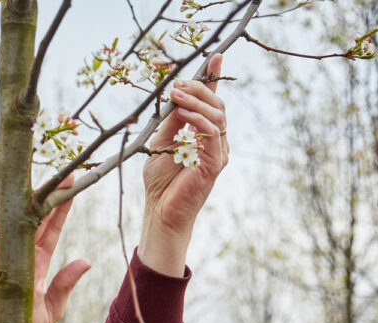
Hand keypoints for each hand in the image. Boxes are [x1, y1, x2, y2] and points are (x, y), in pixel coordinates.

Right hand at [0, 175, 91, 322]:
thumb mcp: (50, 310)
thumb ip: (65, 285)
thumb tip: (86, 260)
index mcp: (36, 266)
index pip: (51, 230)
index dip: (61, 209)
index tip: (73, 187)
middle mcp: (18, 256)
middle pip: (32, 219)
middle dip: (45, 196)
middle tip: (62, 174)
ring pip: (6, 221)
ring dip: (16, 205)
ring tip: (30, 191)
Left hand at [139, 53, 228, 275]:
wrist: (160, 211)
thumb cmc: (160, 181)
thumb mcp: (161, 142)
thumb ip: (172, 121)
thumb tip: (177, 95)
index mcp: (205, 135)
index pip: (213, 102)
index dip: (214, 79)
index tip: (214, 57)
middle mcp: (216, 142)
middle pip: (217, 106)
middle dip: (199, 89)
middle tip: (178, 84)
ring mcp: (218, 153)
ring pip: (217, 117)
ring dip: (197, 103)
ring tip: (178, 96)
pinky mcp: (214, 165)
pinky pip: (213, 136)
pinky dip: (200, 122)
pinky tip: (185, 116)